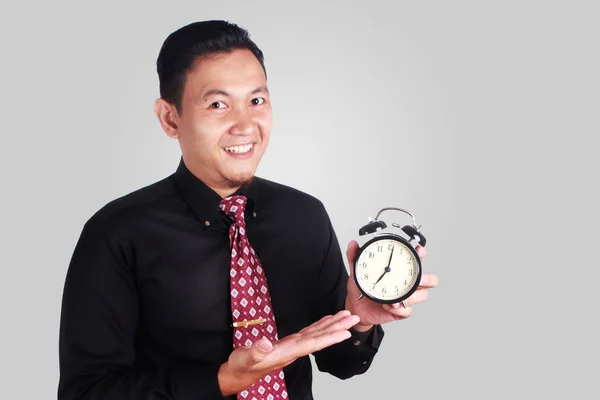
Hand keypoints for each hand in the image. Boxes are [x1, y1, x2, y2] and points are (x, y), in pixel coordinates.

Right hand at [218, 310, 358, 395]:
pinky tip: (327, 321)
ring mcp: (292, 346)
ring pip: (317, 333)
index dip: (329, 338)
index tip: (345, 333)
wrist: (238, 373)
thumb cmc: (242, 366)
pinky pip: (308, 332)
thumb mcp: (245, 358)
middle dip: (338, 328)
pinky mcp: (288, 343)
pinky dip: (319, 326)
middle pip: (320, 337)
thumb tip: (264, 343)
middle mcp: (294, 349)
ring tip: (346, 317)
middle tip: (354, 318)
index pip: (312, 344)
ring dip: (332, 325)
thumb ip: (255, 352)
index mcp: (287, 352)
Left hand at [345, 240, 437, 330]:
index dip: (421, 254)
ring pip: (421, 296)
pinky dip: (398, 309)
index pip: (416, 260)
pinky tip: (388, 306)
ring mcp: (405, 298)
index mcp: (399, 271)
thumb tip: (353, 244)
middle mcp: (406, 284)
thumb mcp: (357, 271)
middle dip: (427, 279)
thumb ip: (355, 257)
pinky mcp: (400, 311)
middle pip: (429, 280)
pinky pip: (406, 311)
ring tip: (395, 298)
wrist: (355, 307)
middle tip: (419, 279)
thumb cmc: (361, 288)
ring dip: (410, 297)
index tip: (418, 250)